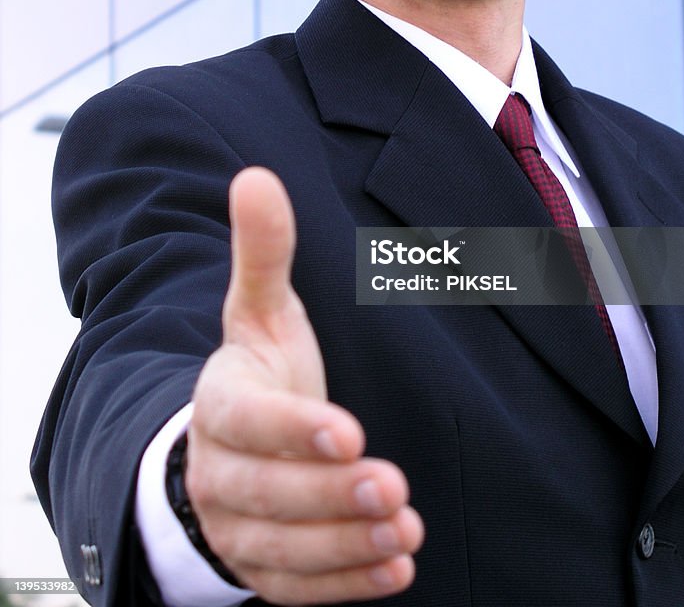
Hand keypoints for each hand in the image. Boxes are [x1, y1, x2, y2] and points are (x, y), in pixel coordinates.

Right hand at [187, 167, 423, 604]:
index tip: (349, 429)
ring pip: (284, 547)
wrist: (223, 444)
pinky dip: (345, 583)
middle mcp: (218, 470)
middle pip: (266, 493)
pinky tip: (397, 571)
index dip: (293, 429)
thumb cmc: (256, 368)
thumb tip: (256, 175)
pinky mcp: (261, 565)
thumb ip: (262, 251)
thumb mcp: (260, 310)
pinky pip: (296, 586)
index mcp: (218, 402)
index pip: (247, 420)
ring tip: (406, 530)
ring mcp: (236, 526)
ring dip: (345, 543)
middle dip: (329, 493)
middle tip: (393, 488)